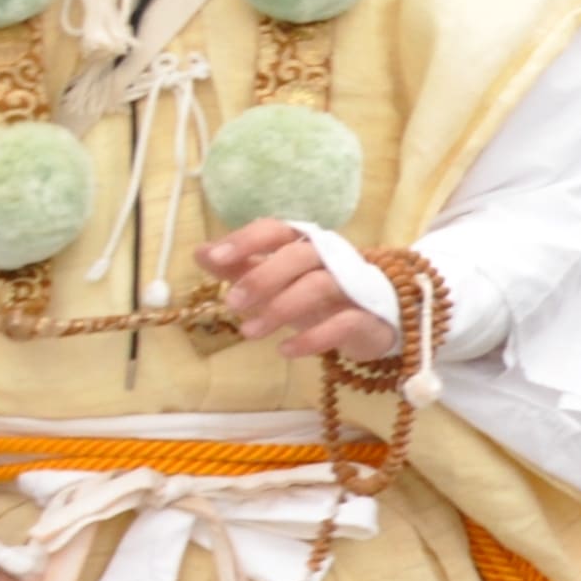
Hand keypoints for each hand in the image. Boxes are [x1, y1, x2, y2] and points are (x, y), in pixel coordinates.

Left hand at [198, 219, 397, 362]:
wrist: (379, 320)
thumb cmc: (320, 295)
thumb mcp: (278, 280)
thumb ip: (242, 266)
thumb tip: (200, 252)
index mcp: (308, 244)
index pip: (278, 230)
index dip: (247, 239)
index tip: (215, 258)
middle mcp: (334, 259)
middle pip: (300, 255)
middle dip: (262, 277)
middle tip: (232, 304)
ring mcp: (355, 287)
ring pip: (320, 286)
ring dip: (280, 308)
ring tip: (249, 333)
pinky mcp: (370, 318)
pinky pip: (344, 323)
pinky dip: (313, 338)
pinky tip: (285, 350)